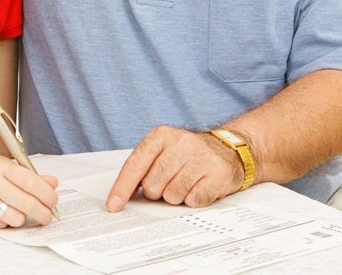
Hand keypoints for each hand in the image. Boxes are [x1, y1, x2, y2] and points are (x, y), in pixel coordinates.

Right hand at [0, 155, 58, 227]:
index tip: (54, 201)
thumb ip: (26, 176)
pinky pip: (0, 224)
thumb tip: (53, 183)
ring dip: (20, 218)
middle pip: (27, 202)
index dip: (47, 194)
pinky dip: (2, 222)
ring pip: (15, 217)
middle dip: (42, 213)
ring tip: (15, 213)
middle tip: (47, 217)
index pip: (30, 180)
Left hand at [106, 126, 242, 211]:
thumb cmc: (189, 154)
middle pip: (153, 186)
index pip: (135, 165)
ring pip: (172, 196)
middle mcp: (182, 142)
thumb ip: (142, 168)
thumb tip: (121, 196)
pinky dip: (193, 199)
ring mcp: (201, 158)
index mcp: (162, 135)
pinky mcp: (218, 174)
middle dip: (158, 190)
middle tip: (171, 180)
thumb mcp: (163, 151)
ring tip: (187, 181)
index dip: (122, 188)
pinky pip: (193, 201)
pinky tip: (200, 185)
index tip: (113, 205)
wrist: (228, 150)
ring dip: (177, 195)